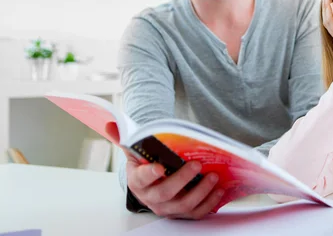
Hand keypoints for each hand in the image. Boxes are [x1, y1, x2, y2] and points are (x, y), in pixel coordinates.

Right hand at [107, 123, 223, 218]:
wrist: (154, 181)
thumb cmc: (147, 162)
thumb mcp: (135, 149)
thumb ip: (124, 136)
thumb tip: (111, 122)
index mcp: (137, 181)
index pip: (141, 179)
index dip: (149, 174)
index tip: (159, 166)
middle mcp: (151, 198)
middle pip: (165, 194)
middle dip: (182, 180)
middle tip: (197, 165)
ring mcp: (167, 207)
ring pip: (183, 205)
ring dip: (200, 192)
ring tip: (213, 176)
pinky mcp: (181, 212)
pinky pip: (196, 213)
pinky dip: (209, 203)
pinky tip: (218, 190)